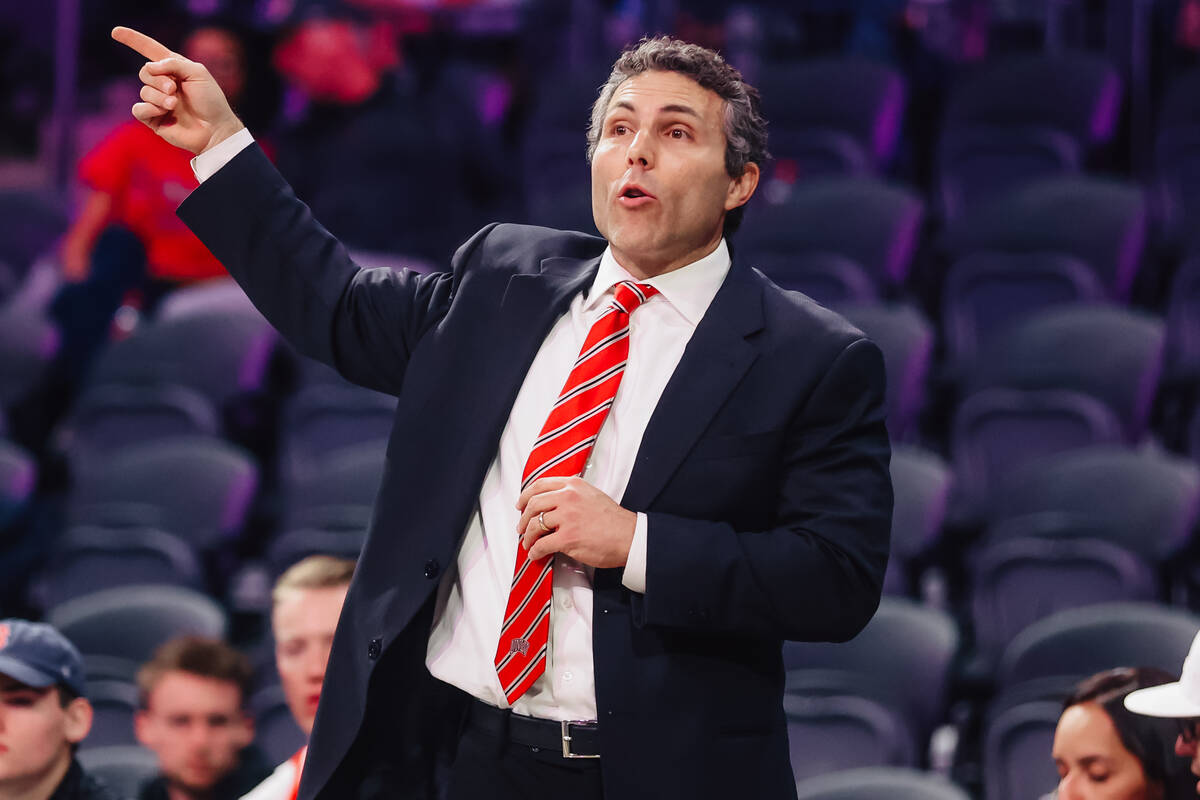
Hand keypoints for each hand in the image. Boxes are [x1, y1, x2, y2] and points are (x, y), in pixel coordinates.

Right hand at [111, 26, 244, 154]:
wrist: (215, 128)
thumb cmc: (211, 101)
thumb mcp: (197, 73)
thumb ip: (173, 63)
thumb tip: (148, 67)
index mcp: (174, 69)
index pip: (150, 50)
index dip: (133, 40)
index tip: (115, 31)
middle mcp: (164, 84)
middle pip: (144, 72)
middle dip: (158, 80)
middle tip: (174, 89)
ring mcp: (158, 102)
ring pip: (144, 91)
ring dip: (159, 97)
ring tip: (175, 104)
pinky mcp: (153, 119)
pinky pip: (138, 109)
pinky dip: (149, 109)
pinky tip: (163, 112)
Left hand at [516, 477, 636, 567]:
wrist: (630, 537)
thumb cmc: (614, 520)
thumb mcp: (592, 495)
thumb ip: (572, 494)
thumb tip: (552, 503)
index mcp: (573, 485)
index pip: (540, 485)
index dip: (525, 496)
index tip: (521, 504)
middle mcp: (568, 498)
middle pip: (532, 504)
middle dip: (522, 518)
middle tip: (521, 527)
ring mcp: (567, 518)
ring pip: (533, 525)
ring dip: (527, 537)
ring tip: (528, 543)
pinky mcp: (567, 538)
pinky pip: (541, 544)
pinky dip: (535, 551)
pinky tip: (536, 554)